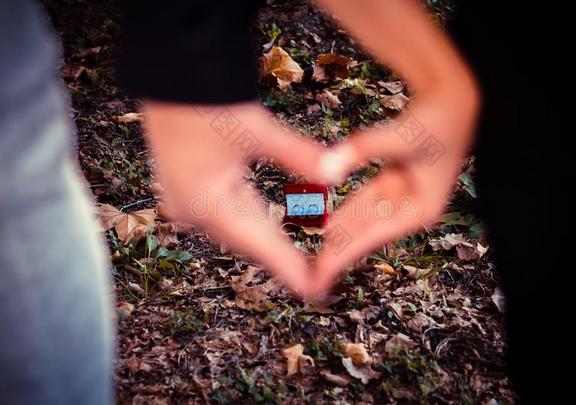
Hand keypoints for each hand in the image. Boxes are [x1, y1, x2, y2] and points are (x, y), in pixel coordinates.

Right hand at [142, 101, 326, 295]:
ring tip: (299, 260)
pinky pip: (227, 216)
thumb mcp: (257, 131)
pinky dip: (253, 222)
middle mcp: (195, 211)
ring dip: (269, 242)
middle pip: (250, 243)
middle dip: (284, 258)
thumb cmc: (207, 100)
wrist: (168, 76)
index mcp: (209, 204)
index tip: (318, 290)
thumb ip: (298, 155)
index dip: (292, 269)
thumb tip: (337, 173)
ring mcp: (187, 201)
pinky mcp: (189, 188)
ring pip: (238, 230)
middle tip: (318, 277)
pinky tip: (269, 227)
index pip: (261, 247)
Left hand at [310, 92, 478, 294]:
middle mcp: (412, 209)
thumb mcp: (400, 136)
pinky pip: (363, 203)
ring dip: (339, 237)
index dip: (344, 254)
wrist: (452, 101)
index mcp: (421, 209)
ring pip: (362, 221)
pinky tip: (326, 227)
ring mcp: (403, 198)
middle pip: (366, 234)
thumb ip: (362, 149)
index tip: (321, 274)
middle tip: (309, 278)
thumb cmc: (434, 119)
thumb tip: (327, 169)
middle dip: (338, 254)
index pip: (373, 236)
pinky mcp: (394, 185)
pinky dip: (345, 214)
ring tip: (314, 260)